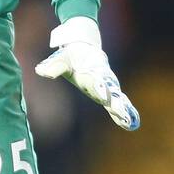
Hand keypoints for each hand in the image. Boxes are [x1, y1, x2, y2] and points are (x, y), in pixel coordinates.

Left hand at [34, 16, 139, 130]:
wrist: (85, 49)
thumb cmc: (72, 56)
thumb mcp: (62, 59)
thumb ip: (53, 66)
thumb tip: (41, 71)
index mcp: (92, 72)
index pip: (97, 81)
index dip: (100, 88)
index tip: (104, 95)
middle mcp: (103, 81)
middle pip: (111, 92)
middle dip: (117, 103)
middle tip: (122, 111)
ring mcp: (108, 88)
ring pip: (118, 99)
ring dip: (124, 110)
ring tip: (131, 122)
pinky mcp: (109, 93)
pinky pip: (119, 104)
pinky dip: (126, 113)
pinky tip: (133, 125)